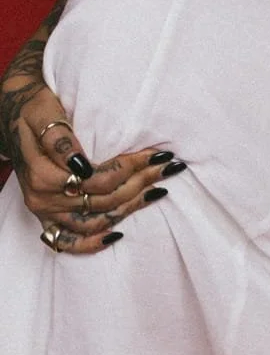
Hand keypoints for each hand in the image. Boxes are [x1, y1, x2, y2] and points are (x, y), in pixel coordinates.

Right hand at [5, 81, 175, 255]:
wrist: (16, 120)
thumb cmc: (34, 112)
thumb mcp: (43, 114)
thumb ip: (59, 139)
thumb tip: (80, 163)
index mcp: (41, 174)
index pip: (98, 178)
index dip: (131, 167)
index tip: (159, 154)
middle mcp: (43, 198)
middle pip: (103, 198)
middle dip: (140, 182)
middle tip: (168, 167)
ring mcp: (46, 212)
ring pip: (96, 220)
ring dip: (131, 207)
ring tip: (158, 189)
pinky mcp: (48, 219)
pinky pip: (69, 242)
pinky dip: (93, 243)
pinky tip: (117, 235)